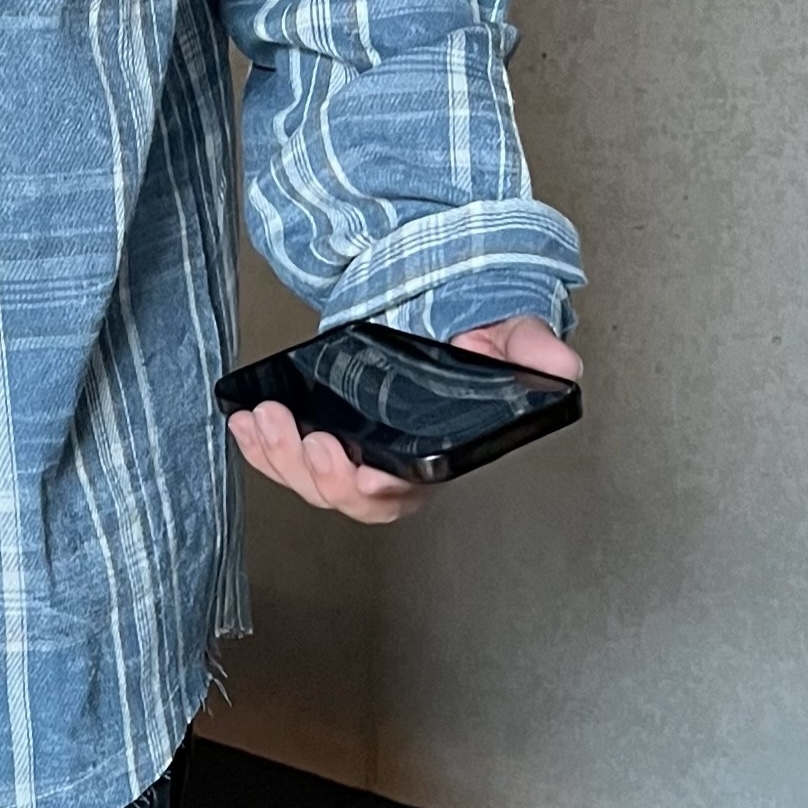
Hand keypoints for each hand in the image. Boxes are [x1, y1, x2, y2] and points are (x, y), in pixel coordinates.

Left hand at [225, 317, 581, 526]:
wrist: (433, 309)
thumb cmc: (471, 336)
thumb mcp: (505, 334)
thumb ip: (529, 349)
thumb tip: (564, 365)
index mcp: (433, 456)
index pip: (407, 492)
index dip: (384, 491)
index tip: (366, 474)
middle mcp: (388, 465)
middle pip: (348, 498)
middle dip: (321, 475)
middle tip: (310, 439)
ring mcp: (350, 452)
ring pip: (309, 481)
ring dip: (280, 457)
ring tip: (265, 419)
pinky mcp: (316, 435)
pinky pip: (282, 458)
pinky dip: (257, 445)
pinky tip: (242, 420)